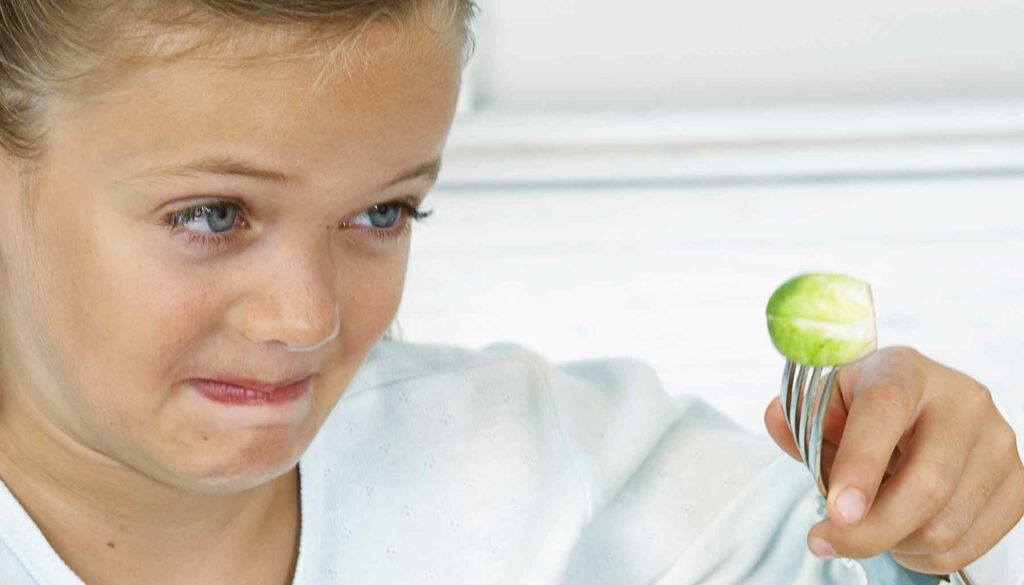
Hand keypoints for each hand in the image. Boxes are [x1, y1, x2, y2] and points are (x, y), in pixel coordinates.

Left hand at [764, 346, 1023, 573]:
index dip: (861, 464)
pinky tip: (904, 533)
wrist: (918, 406)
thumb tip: (776, 421)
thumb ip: (797, 417)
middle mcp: (962, 399)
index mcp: (905, 370)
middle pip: (926, 485)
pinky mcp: (1016, 480)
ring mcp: (997, 441)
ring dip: (895, 542)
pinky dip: (926, 555)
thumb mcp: (823, 401)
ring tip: (871, 525)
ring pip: (945, 524)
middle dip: (869, 530)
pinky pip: (969, 544)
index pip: (886, 411)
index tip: (838, 511)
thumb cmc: (862, 407)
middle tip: (825, 541)